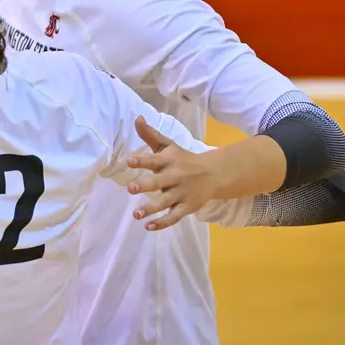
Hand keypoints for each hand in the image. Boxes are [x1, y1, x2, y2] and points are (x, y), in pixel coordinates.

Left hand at [126, 116, 225, 231]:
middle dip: (145, 186)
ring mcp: (182, 193)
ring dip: (151, 208)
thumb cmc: (183, 159)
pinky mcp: (187, 207)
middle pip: (159, 182)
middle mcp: (175, 177)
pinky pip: (174, 217)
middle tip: (131, 189)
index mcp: (169, 160)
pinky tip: (148, 227)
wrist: (214, 174)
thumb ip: (151, 135)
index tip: (129, 161)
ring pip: (165, 202)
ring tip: (136, 214)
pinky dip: (162, 223)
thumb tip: (137, 118)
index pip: (154, 160)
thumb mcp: (169, 146)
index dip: (142, 160)